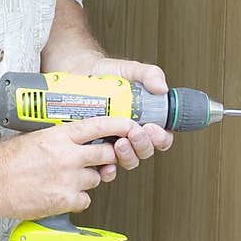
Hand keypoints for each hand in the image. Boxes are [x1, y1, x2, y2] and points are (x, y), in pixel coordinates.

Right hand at [0, 116, 136, 218]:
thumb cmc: (4, 161)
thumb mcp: (35, 136)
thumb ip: (59, 138)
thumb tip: (77, 140)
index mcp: (60, 136)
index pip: (100, 126)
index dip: (120, 126)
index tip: (129, 126)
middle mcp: (68, 156)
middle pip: (107, 154)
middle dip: (106, 157)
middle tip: (99, 159)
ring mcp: (69, 180)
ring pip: (97, 178)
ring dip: (88, 179)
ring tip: (66, 178)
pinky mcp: (65, 201)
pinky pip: (85, 200)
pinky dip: (77, 199)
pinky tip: (61, 194)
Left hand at [87, 57, 173, 172]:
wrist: (78, 71)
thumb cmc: (107, 73)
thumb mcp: (132, 70)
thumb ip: (150, 74)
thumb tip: (162, 88)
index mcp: (145, 119)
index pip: (161, 137)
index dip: (161, 138)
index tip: (153, 128)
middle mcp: (130, 134)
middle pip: (145, 151)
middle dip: (143, 145)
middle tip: (135, 133)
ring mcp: (112, 142)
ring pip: (128, 161)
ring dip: (127, 156)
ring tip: (119, 143)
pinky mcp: (94, 149)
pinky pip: (103, 167)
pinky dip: (107, 170)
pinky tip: (105, 163)